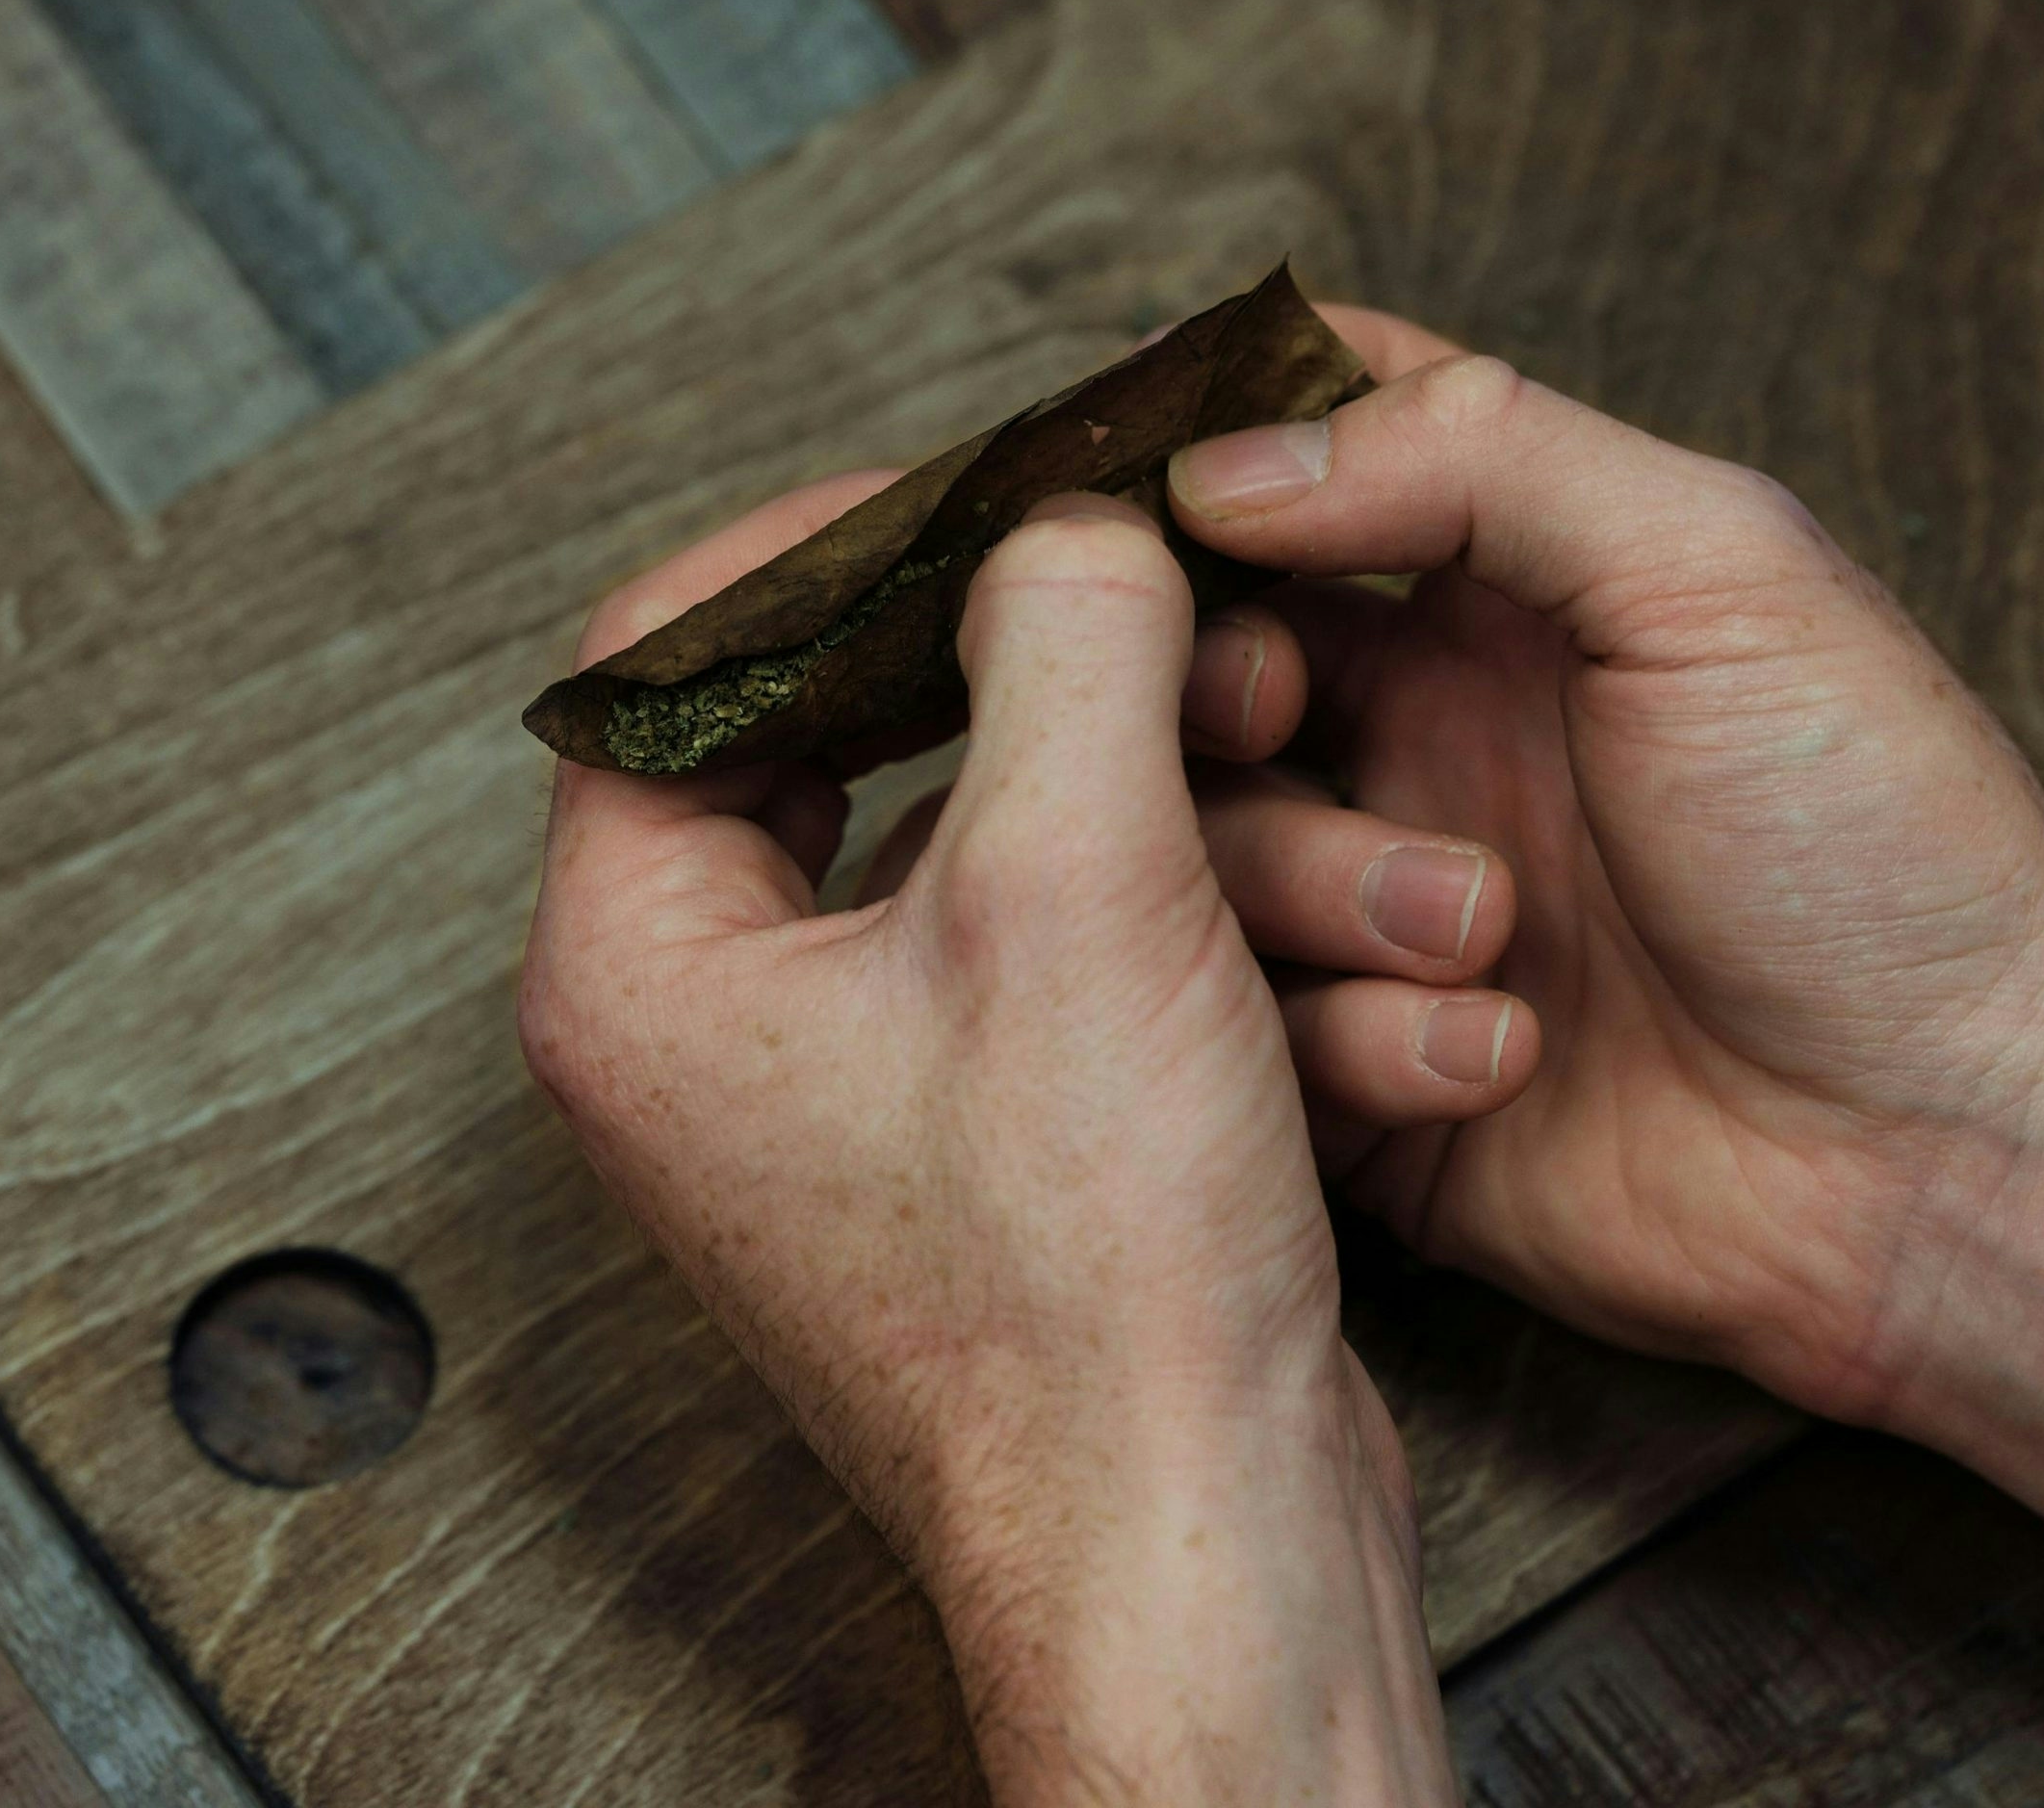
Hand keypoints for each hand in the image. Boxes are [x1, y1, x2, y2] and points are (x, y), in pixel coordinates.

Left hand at [521, 488, 1458, 1803]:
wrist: (1201, 1550)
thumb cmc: (1090, 1289)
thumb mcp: (1075, 891)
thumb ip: (1061, 643)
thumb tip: (1067, 516)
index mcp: (647, 960)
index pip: (680, 651)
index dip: (840, 541)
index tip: (988, 493)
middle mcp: (725, 1029)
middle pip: (883, 747)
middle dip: (1091, 700)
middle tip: (1193, 633)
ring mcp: (861, 1094)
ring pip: (1028, 872)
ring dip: (1227, 854)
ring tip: (1397, 895)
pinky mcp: (991, 1148)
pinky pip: (1097, 979)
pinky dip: (1234, 964)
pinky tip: (1391, 1002)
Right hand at [1164, 308, 2043, 1679]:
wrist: (1946, 1146)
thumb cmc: (1873, 838)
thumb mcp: (1716, 573)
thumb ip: (1477, 460)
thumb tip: (1228, 459)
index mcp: (1505, 600)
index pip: (1301, 468)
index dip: (1205, 456)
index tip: (1133, 487)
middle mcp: (1423, 739)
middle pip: (1201, 664)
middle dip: (1206, 681)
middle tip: (1270, 708)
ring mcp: (1382, 910)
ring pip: (1200, 854)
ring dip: (1310, 876)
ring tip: (1480, 921)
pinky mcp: (1364, 1078)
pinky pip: (1253, 1031)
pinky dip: (1351, 1033)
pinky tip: (1498, 1051)